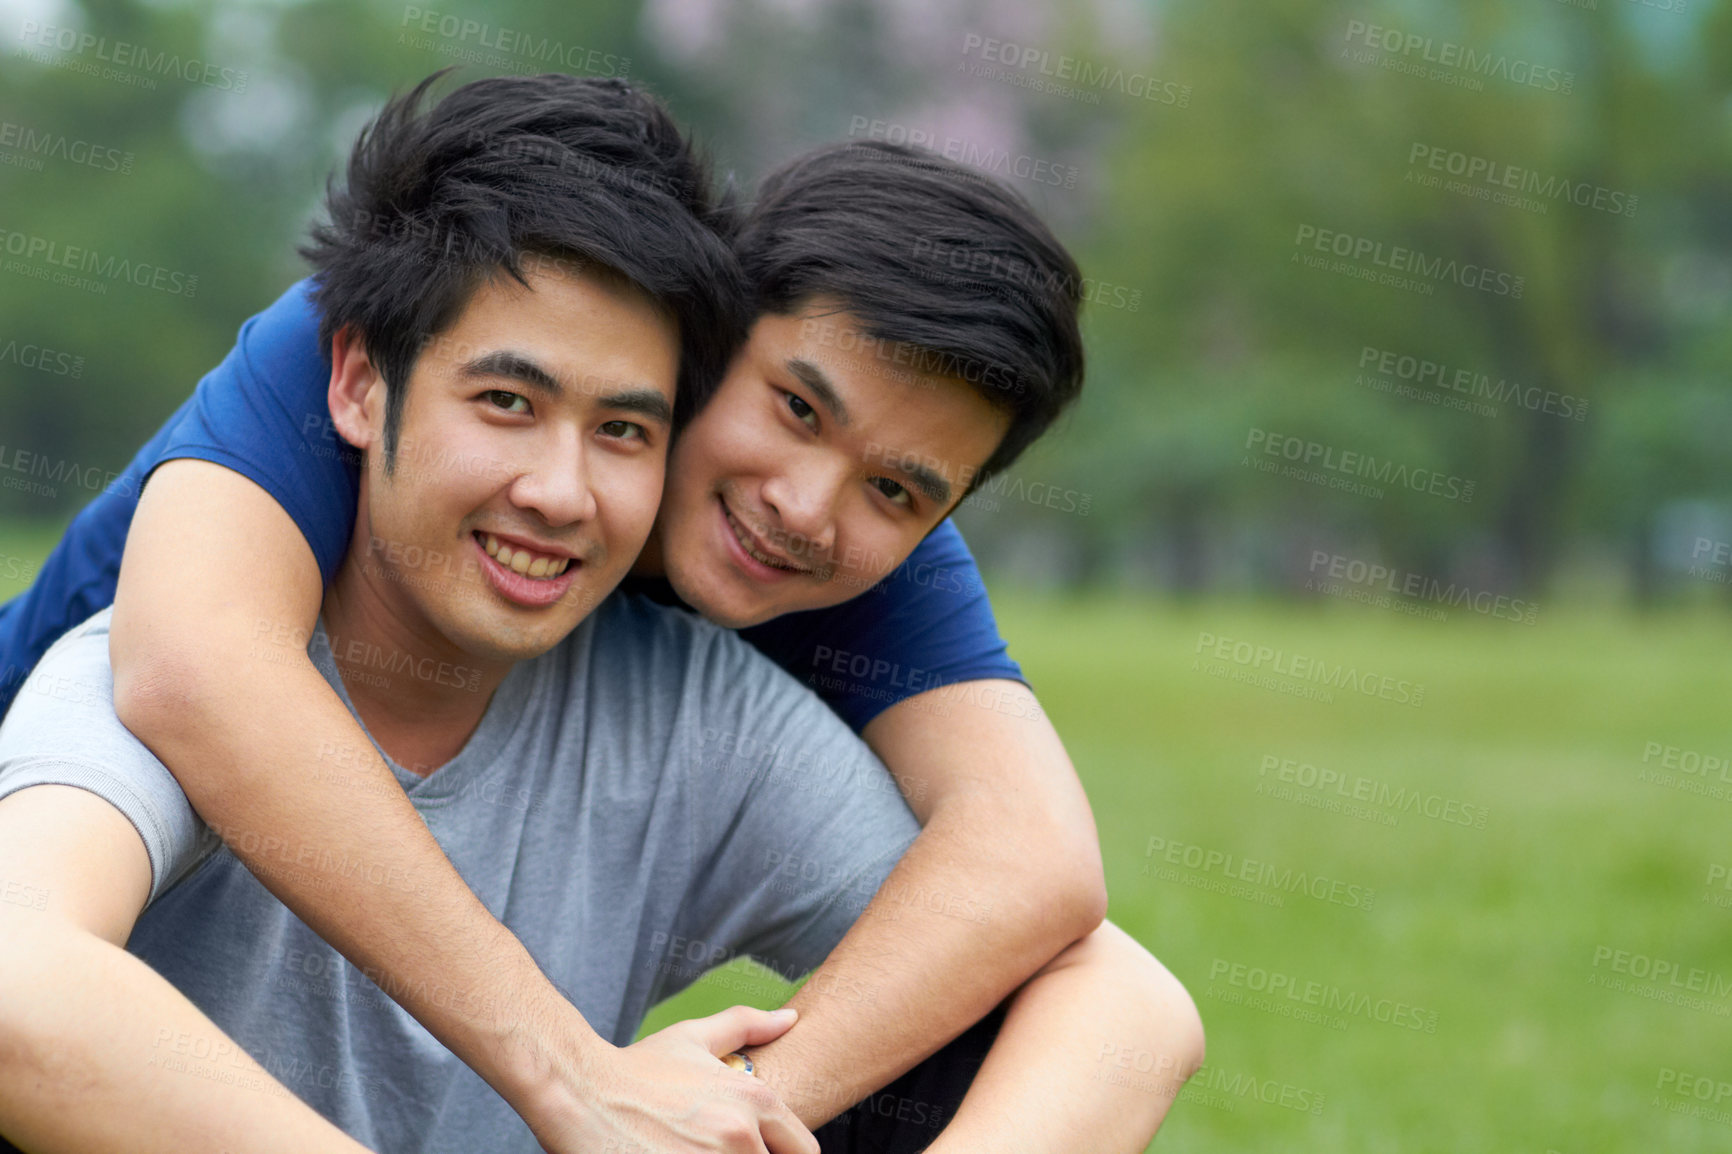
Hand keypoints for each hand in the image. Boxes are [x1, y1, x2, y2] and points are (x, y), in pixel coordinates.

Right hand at [530, 1005, 818, 1153]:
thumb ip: (747, 1025)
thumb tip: (790, 1016)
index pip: (804, 1150)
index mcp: (754, 1100)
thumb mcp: (692, 1037)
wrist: (580, 1093)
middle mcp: (741, 1134)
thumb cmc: (635, 1069)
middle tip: (711, 1150)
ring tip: (691, 1153)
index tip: (756, 1151)